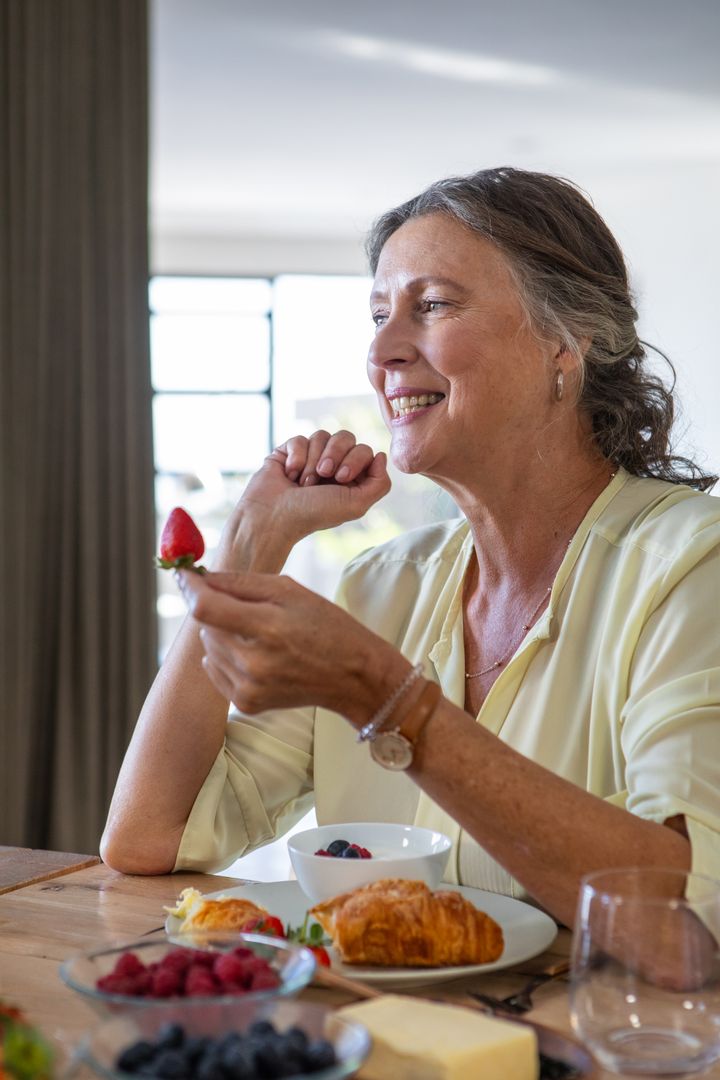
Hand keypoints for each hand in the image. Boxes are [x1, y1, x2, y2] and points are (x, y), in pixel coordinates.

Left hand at [175, 569, 405, 723]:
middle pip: (204, 627)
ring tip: (259, 633)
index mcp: (267, 627)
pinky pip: (215, 671)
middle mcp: (254, 662)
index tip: (184, 575)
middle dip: (216, 610)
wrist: (353, 677)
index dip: (189, 588)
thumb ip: (242, 583)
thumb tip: (201, 577)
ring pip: (208, 648)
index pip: (205, 607)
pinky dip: (227, 658)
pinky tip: (256, 655)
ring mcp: (249, 687)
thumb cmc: (327, 626)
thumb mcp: (291, 591)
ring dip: (223, 635)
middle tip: (246, 608)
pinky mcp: (247, 704)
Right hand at [232, 430, 390, 544]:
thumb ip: (379, 484)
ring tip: (303, 482)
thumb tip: (381, 456)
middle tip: (323, 475)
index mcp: (351, 479)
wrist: (273, 515)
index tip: (341, 478)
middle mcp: (333, 466)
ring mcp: (310, 457)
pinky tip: (289, 475)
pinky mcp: (289, 452)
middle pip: (345, 437)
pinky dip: (295, 458)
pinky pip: (299, 439)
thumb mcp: (356, 505)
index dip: (355, 459)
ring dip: (312, 461)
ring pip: (321, 435)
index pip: (364, 450)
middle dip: (334, 455)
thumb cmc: (313, 514)